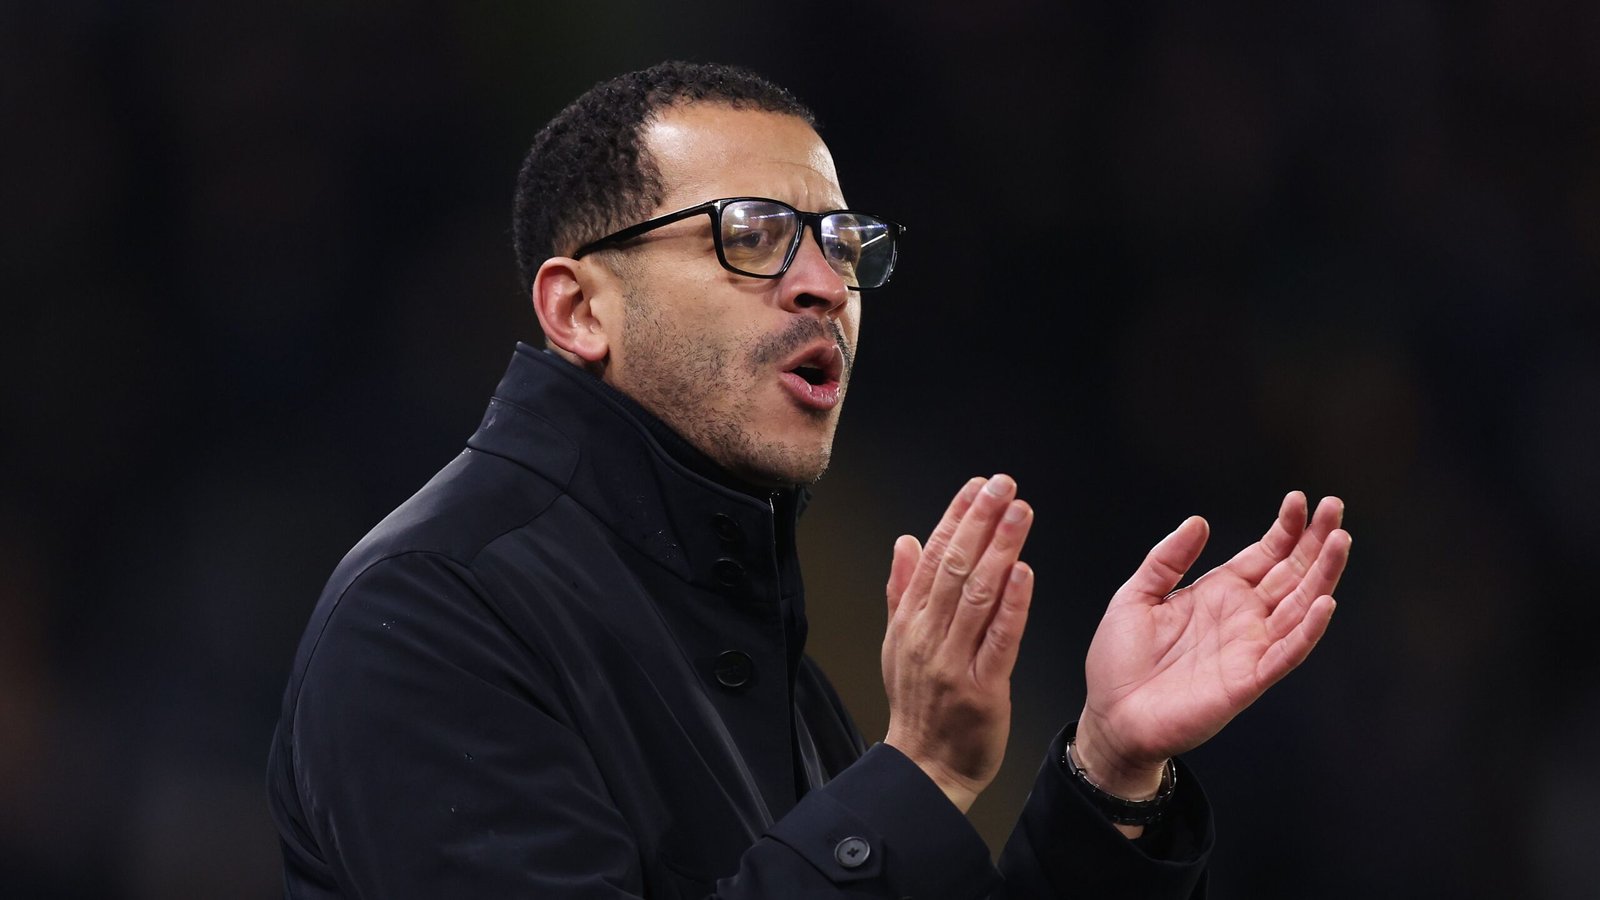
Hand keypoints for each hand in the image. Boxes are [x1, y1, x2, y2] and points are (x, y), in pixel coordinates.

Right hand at [881, 475, 1035, 812]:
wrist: (925, 768)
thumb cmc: (918, 706)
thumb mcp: (897, 644)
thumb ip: (901, 590)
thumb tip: (904, 541)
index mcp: (909, 621)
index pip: (932, 556)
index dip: (956, 517)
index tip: (977, 487)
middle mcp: (928, 636)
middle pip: (954, 567)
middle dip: (980, 521)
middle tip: (1002, 486)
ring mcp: (953, 661)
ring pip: (977, 595)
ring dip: (1000, 549)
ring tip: (1019, 513)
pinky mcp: (982, 688)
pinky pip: (999, 639)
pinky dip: (1012, 604)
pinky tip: (1023, 572)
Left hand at [1076, 492, 1349, 799]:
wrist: (1110, 715)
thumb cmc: (1119, 661)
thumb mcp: (1135, 596)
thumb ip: (1167, 559)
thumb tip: (1198, 521)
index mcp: (1218, 594)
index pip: (1264, 555)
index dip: (1285, 529)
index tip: (1300, 499)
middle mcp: (1242, 617)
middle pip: (1291, 574)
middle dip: (1315, 541)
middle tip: (1335, 506)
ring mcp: (1249, 648)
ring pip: (1299, 607)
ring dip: (1322, 575)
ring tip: (1339, 541)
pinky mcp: (1248, 680)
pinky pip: (1286, 653)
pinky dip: (1307, 629)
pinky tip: (1324, 602)